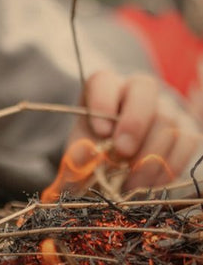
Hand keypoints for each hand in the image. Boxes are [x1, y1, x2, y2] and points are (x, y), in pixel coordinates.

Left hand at [68, 69, 202, 190]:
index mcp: (103, 87)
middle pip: (145, 89)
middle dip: (134, 123)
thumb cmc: (94, 154)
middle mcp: (136, 89)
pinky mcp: (186, 129)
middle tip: (122, 153)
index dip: (103, 103)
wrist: (116, 169)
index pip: (103, 81)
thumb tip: (87, 155)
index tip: (101, 132)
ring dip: (150, 156)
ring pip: (167, 120)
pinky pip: (187, 141)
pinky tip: (150, 183)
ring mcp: (165, 107)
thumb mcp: (79, 157)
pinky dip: (169, 166)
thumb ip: (78, 158)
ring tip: (130, 181)